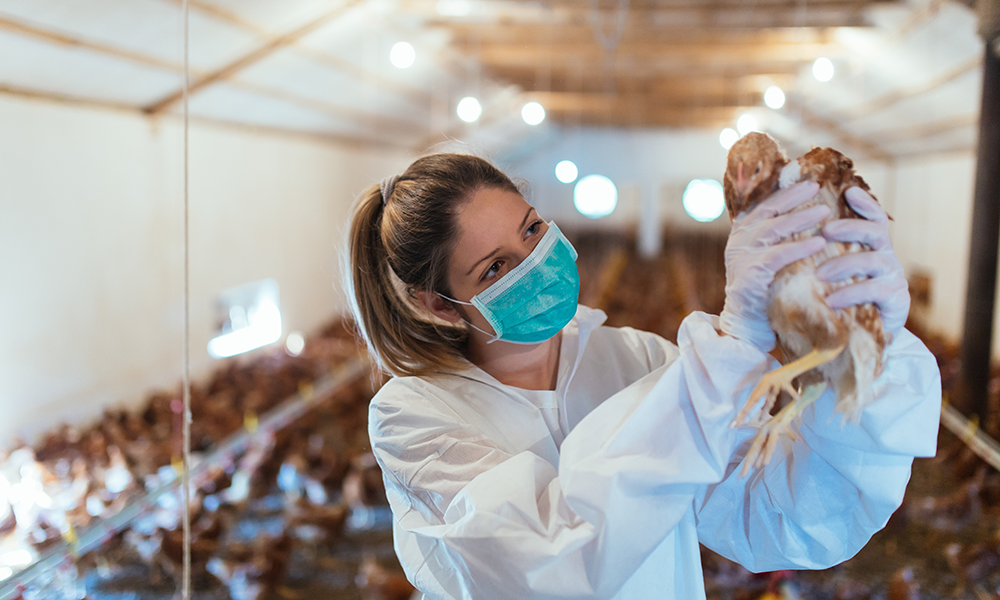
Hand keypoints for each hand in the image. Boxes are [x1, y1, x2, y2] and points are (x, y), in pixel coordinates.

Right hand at [720, 181, 828, 350]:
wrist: (748, 325)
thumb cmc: (766, 290)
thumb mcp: (769, 259)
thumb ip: (779, 239)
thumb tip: (810, 215)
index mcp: (743, 234)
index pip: (764, 204)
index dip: (784, 191)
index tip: (807, 180)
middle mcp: (739, 241)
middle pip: (768, 210)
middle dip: (793, 196)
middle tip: (817, 186)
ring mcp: (742, 256)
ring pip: (773, 228)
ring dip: (800, 218)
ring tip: (825, 211)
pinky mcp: (750, 273)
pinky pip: (778, 254)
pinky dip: (800, 247)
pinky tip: (819, 242)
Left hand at [818, 187, 908, 338]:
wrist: (859, 337)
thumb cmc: (840, 298)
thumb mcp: (832, 273)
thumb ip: (823, 253)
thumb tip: (790, 231)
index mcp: (872, 247)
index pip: (874, 219)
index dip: (865, 204)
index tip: (850, 192)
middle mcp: (886, 257)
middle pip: (876, 232)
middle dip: (851, 227)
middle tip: (826, 230)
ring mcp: (892, 277)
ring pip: (874, 260)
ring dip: (845, 264)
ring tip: (820, 274)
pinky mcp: (895, 300)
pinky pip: (875, 291)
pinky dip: (851, 293)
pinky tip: (831, 300)